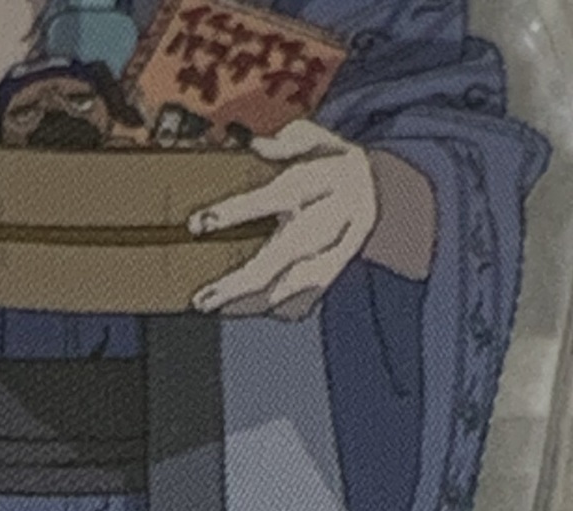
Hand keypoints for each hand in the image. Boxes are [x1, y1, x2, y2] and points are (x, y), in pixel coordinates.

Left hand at [188, 119, 378, 319]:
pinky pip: (304, 300)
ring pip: (294, 285)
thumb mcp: (316, 139)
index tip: (198, 225)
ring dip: (253, 302)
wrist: (375, 190)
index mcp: (327, 177)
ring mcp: (339, 250)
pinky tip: (235, 309)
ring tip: (212, 306)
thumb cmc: (330, 161)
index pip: (276, 195)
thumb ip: (286, 142)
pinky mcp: (337, 273)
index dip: (237, 211)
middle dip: (241, 281)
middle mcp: (335, 217)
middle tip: (202, 300)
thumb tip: (254, 144)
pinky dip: (269, 308)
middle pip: (286, 255)